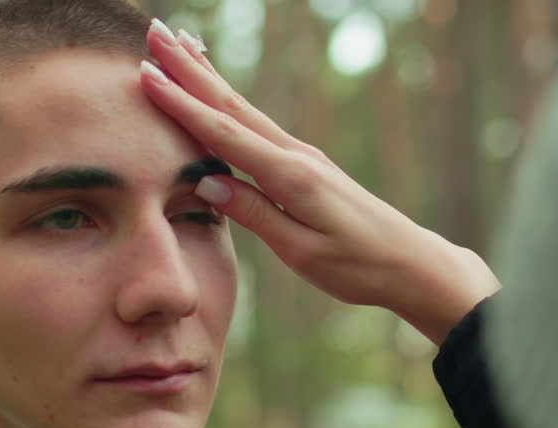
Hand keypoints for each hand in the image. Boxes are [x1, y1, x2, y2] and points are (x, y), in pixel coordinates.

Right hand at [140, 20, 499, 343]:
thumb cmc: (357, 265)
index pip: (224, 134)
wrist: (410, 262)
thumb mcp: (302, 252)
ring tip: (179, 44)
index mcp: (291, 176)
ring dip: (207, 76)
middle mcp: (295, 156)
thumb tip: (207, 182)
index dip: (182, 104)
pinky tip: (220, 90)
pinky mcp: (304, 165)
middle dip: (189, 69)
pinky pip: (256, 124)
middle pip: (231, 105)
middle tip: (155, 32)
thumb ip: (255, 214)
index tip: (147, 75)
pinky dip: (229, 101)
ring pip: (243, 109)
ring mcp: (301, 156)